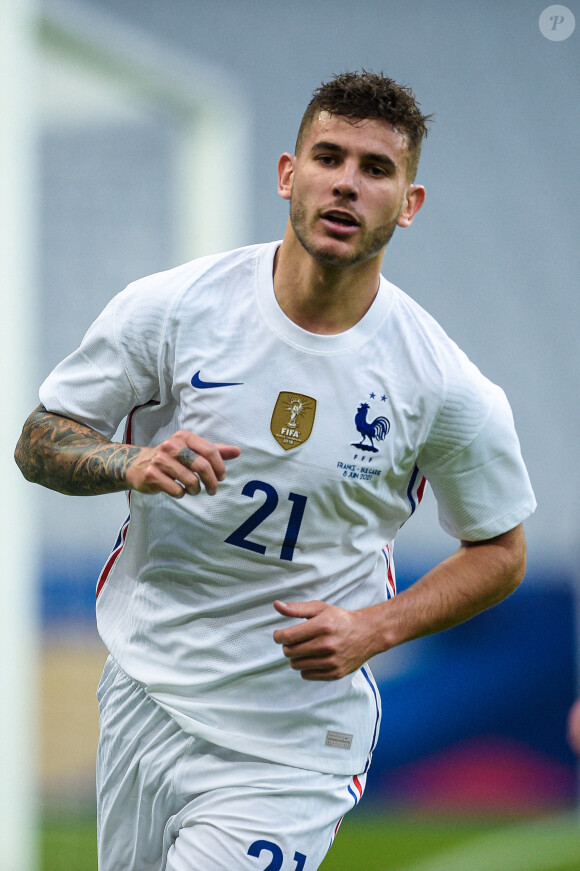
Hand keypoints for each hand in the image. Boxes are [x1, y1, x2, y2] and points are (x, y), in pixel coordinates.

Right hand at [124, 430, 239, 497]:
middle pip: (202, 466)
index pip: (210, 450)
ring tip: (194, 490)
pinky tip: (179, 490)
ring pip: (190, 480)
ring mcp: (160, 460)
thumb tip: (237, 451)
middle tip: (213, 490)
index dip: (220, 467)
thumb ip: (214, 451)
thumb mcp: (191, 450)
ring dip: (196, 489)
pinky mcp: (151, 475)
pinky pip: (176, 490)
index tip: (222, 477)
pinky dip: (182, 493)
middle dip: (212, 482)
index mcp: (184, 437)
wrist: (137, 465)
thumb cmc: (171, 458)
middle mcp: (171, 446)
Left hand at [272, 600, 372, 680]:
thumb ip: (296, 608)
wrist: (368, 633)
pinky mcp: (335, 673)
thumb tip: (277, 605)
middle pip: (290, 652)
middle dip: (287, 646)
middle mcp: (327, 644)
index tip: (279, 635)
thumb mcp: (320, 608)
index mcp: (322, 626)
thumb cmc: (341, 619)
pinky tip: (313, 658)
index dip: (278, 636)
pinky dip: (306, 667)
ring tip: (305, 649)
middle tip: (294, 641)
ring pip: (296, 665)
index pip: (288, 637)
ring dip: (296, 657)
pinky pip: (307, 675)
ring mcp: (332, 661)